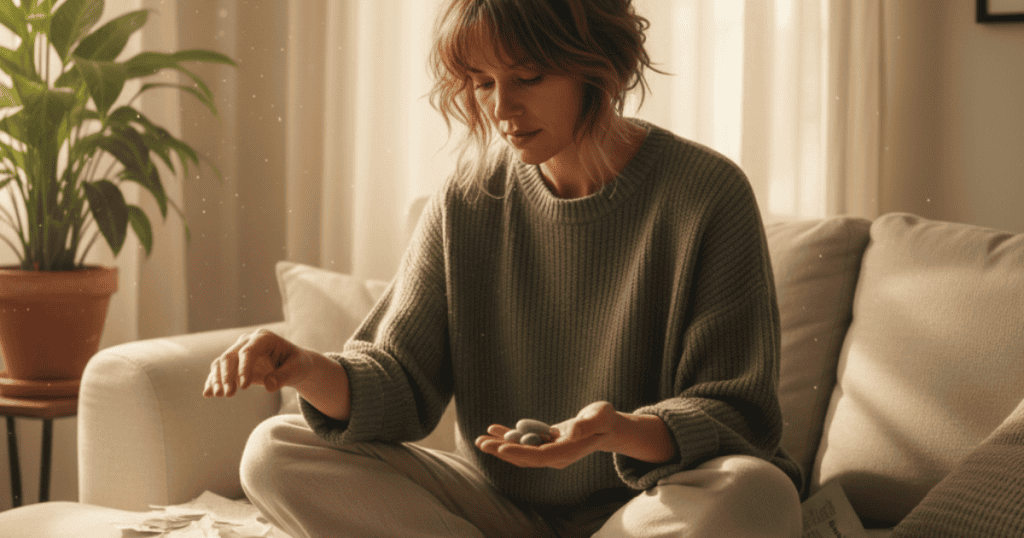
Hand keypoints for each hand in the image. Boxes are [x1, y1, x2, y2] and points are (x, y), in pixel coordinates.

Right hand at [203, 328, 312, 397]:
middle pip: (230, 356)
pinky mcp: (235, 363)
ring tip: (218, 395)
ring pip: (221, 363)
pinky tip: (208, 394)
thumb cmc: (297, 364)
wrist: (293, 365)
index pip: (248, 351)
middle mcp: (248, 341)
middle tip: (229, 394)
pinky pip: (220, 371)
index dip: (244, 368)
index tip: (244, 387)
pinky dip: (213, 381)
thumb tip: (269, 386)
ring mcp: (239, 351)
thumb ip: (284, 376)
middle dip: (227, 375)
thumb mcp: (297, 369)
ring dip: (217, 379)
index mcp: (264, 338)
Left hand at [475, 402, 622, 468]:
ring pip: (520, 452)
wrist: (605, 428)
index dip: (519, 452)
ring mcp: (548, 451)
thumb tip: (570, 432)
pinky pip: (523, 442)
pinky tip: (493, 428)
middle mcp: (555, 456)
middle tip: (480, 443)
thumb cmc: (604, 420)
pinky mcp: (544, 444)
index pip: (540, 456)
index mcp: (568, 452)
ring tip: (479, 439)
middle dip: (502, 451)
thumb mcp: (601, 418)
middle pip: (525, 458)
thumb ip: (587, 425)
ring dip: (500, 446)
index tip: (501, 448)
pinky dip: (508, 435)